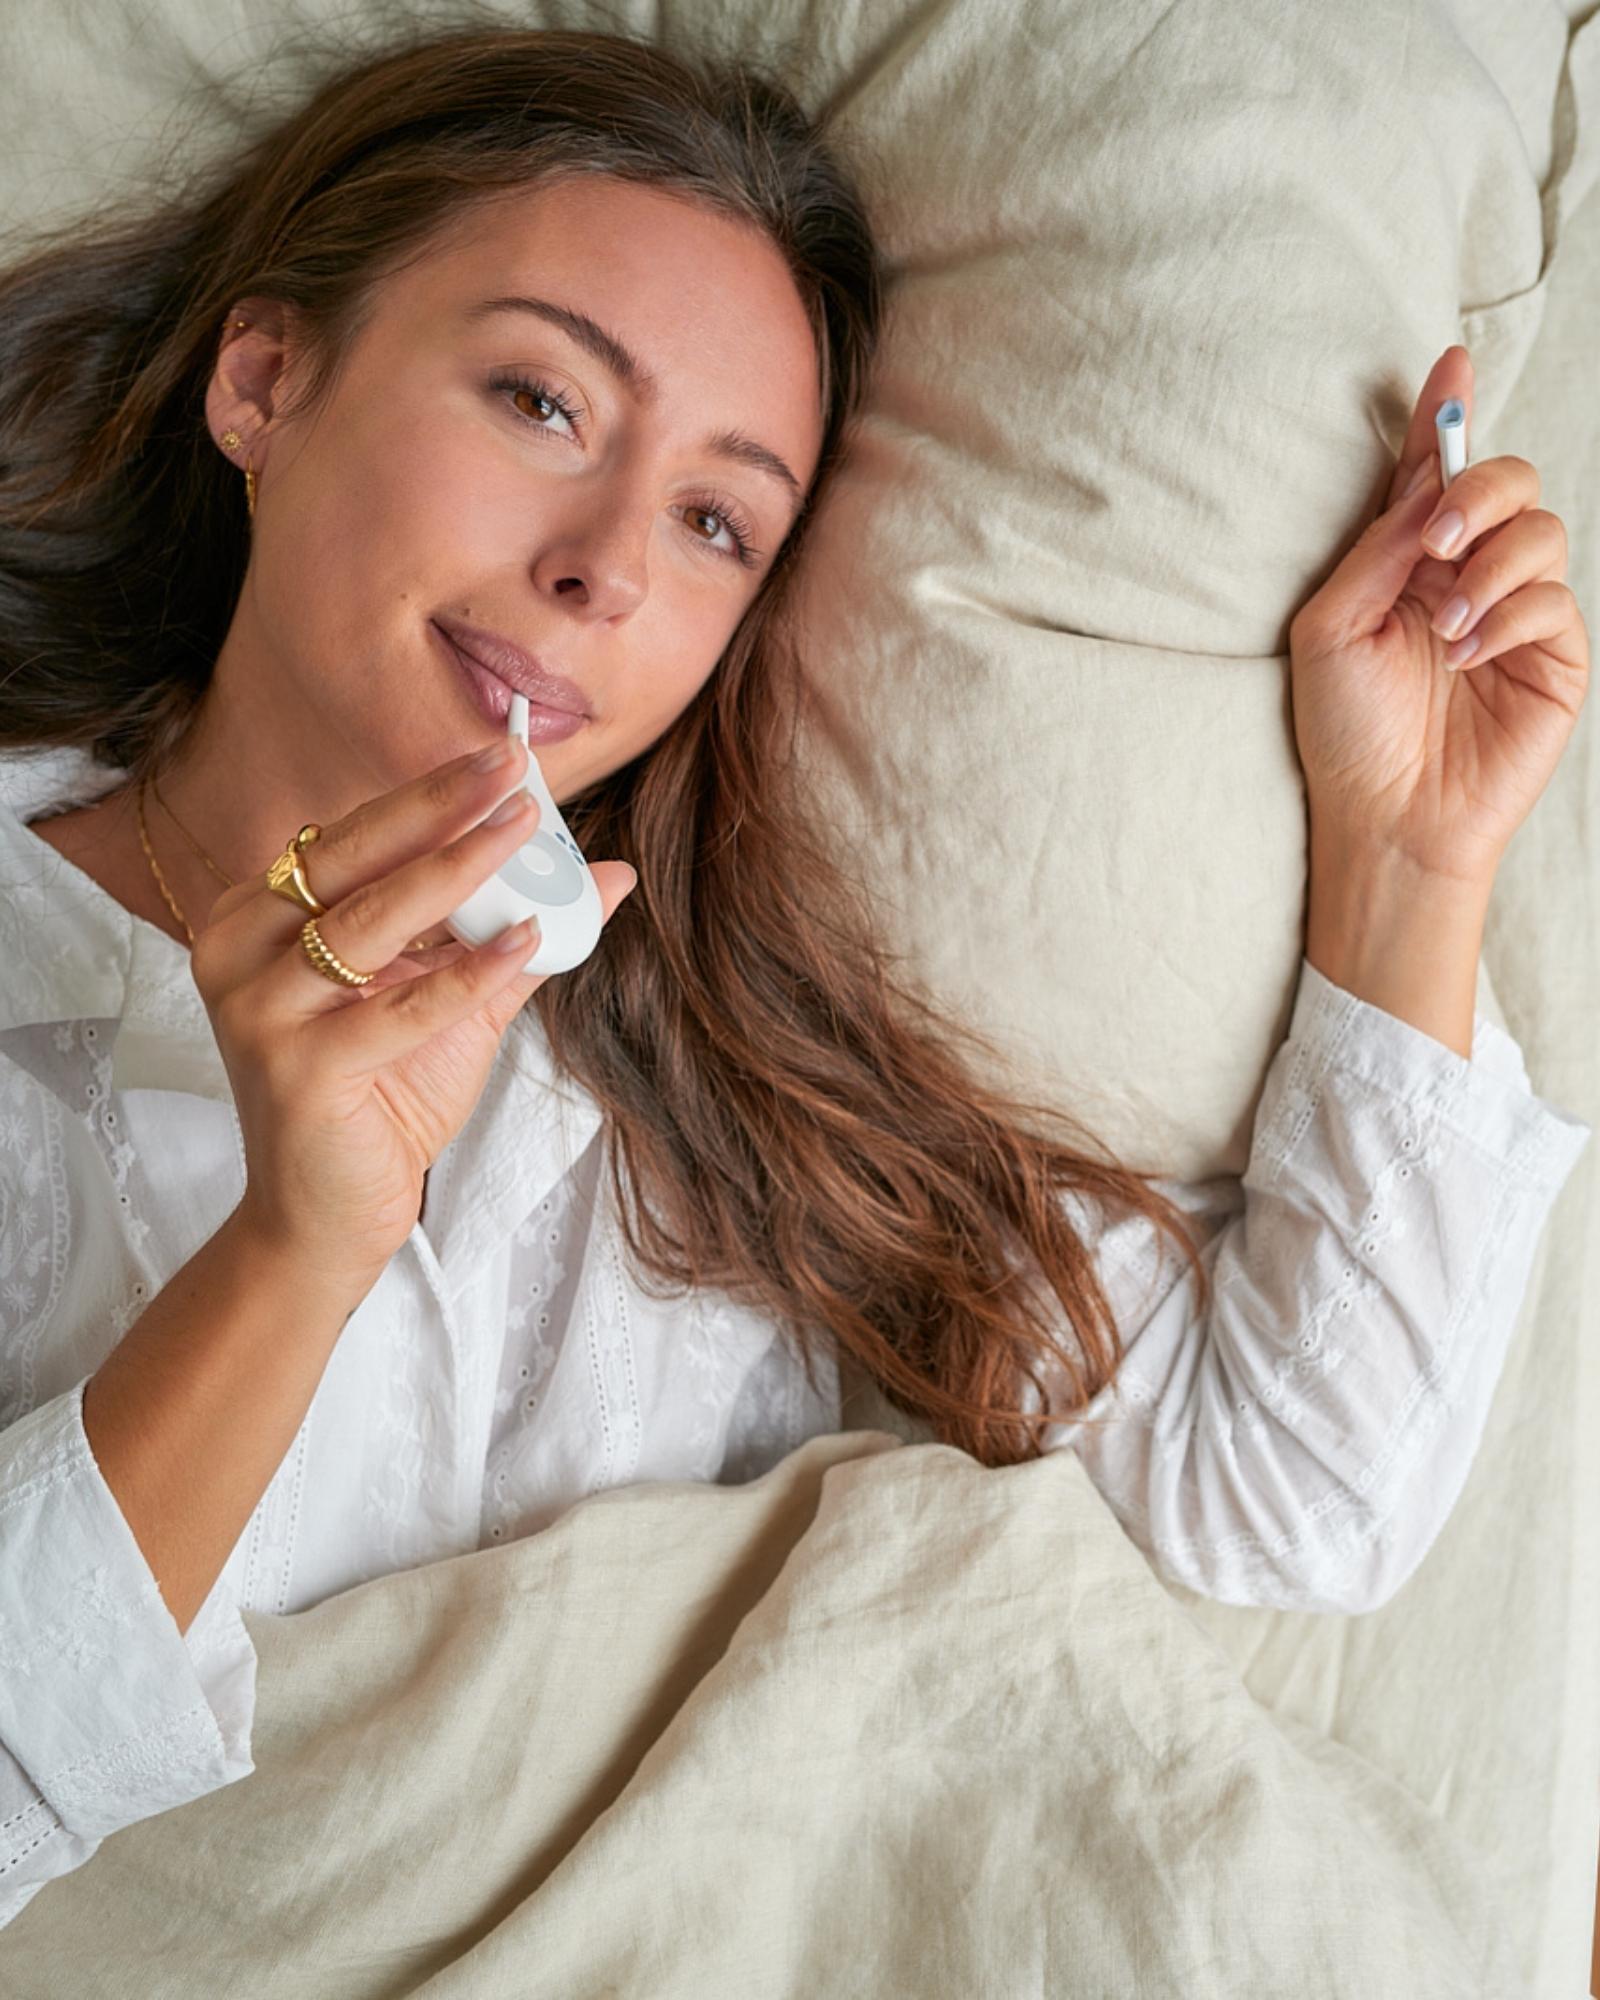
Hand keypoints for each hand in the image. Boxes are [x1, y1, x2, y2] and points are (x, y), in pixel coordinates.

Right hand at [189, 737, 637, 1283]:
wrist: (331, 1215)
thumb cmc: (381, 1099)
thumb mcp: (454, 1003)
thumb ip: (518, 932)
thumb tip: (607, 873)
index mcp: (261, 918)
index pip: (354, 838)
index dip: (429, 796)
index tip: (502, 757)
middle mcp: (242, 951)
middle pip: (353, 859)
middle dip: (441, 808)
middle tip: (511, 768)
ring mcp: (260, 1010)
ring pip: (370, 922)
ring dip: (456, 872)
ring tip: (522, 834)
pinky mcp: (296, 1069)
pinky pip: (396, 1009)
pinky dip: (465, 975)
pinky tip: (524, 941)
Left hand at [1287, 344, 1588, 886]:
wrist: (1383, 819)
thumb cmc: (1344, 732)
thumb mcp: (1331, 628)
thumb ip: (1378, 546)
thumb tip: (1431, 475)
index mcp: (1406, 561)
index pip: (1434, 472)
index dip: (1448, 412)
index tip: (1451, 359)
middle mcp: (1466, 575)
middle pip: (1507, 480)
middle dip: (1479, 488)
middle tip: (1440, 536)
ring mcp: (1515, 613)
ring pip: (1542, 530)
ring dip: (1491, 565)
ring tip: (1445, 625)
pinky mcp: (1553, 657)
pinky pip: (1555, 600)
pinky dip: (1509, 617)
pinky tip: (1468, 657)